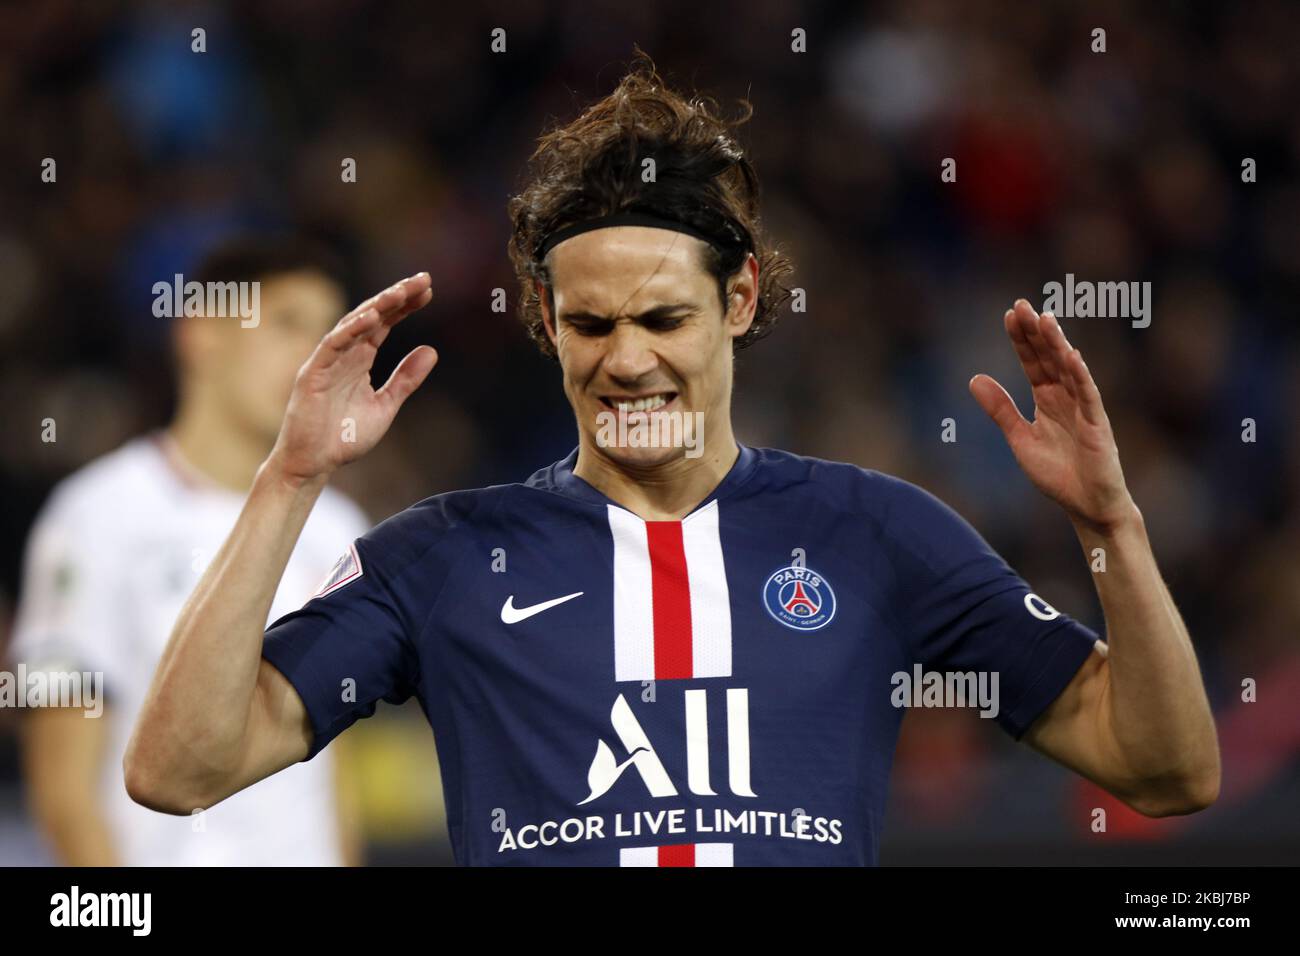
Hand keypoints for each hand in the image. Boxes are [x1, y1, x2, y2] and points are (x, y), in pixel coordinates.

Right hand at [269, 272, 435, 483]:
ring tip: (401, 292)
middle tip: (423, 280)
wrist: (316, 463)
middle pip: (372, 316)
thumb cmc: (345, 435)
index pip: (386, 323)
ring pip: (353, 324)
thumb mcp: (386, 405)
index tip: (429, 290)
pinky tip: (372, 317)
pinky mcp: (313, 374)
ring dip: (377, 306)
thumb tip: (432, 350)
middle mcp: (345, 353)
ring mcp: (327, 361)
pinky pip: (332, 345)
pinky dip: (351, 330)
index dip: (405, 306)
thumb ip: (406, 379)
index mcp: (361, 358)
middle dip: (397, 297)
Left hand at [969, 299, 1137, 534]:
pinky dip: (1080, 376)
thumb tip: (974, 379)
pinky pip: (1089, 396)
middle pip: (1049, 358)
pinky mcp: (1098, 425)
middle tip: (1021, 304)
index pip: (1033, 362)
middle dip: (1036, 332)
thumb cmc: (1058, 474)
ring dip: (1057, 345)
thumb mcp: (1020, 439)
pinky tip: (1071, 355)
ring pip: (1069, 370)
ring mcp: (1084, 409)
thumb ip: (1000, 410)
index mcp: (1047, 399)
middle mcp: (1066, 398)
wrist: (1086, 506)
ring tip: (1044, 319)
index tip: (1009, 314)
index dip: (1021, 339)